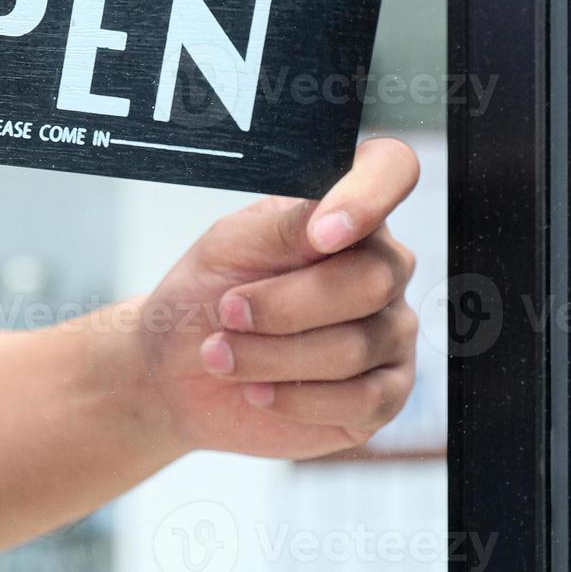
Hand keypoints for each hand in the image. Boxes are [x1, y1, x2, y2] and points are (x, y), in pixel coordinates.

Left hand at [138, 138, 419, 458]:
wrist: (178, 370)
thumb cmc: (206, 295)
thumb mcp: (228, 247)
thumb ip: (283, 228)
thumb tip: (327, 223)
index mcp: (348, 212)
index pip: (392, 171)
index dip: (368, 197)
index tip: (319, 236)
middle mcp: (383, 266)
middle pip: (371, 280)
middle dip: (282, 306)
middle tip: (227, 313)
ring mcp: (392, 331)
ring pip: (354, 347)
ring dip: (272, 356)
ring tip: (223, 355)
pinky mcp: (385, 394)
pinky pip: (363, 400)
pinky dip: (298, 399)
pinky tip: (259, 391)